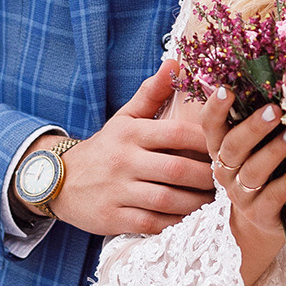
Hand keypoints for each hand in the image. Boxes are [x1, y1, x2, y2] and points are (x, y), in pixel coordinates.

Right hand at [42, 62, 216, 237]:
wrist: (59, 181)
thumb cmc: (104, 148)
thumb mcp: (124, 118)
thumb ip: (151, 93)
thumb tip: (175, 62)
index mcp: (130, 133)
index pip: (176, 133)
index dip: (206, 141)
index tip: (226, 147)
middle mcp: (123, 160)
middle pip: (176, 169)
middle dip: (206, 176)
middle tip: (226, 178)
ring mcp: (117, 191)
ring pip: (167, 199)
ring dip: (196, 202)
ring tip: (214, 200)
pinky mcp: (113, 218)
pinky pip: (152, 223)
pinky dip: (174, 223)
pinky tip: (190, 219)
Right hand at [196, 91, 285, 285]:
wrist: (263, 219)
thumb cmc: (262, 168)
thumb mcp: (252, 144)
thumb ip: (255, 115)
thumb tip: (273, 71)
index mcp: (220, 147)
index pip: (209, 125)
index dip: (215, 107)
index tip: (227, 89)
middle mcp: (224, 169)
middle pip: (232, 146)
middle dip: (253, 127)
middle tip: (275, 110)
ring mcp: (240, 194)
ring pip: (253, 170)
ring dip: (273, 152)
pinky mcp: (260, 214)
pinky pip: (273, 197)